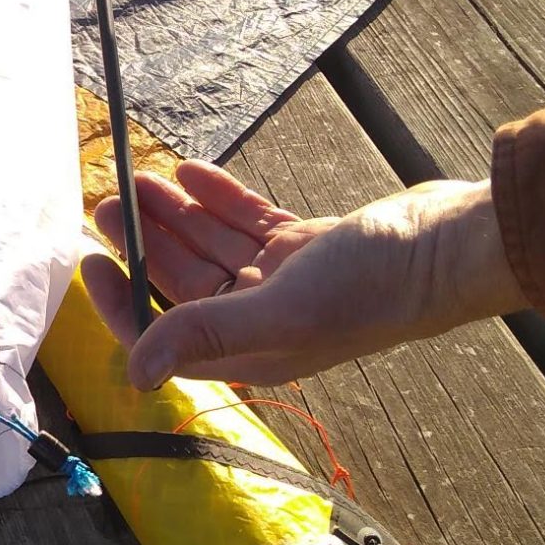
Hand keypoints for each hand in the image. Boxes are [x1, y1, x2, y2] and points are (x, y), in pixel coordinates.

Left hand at [79, 161, 525, 386]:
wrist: (452, 246)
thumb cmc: (375, 286)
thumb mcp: (280, 310)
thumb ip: (204, 334)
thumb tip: (134, 374)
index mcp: (253, 352)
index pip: (167, 336)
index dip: (123, 304)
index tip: (91, 263)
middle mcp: (265, 321)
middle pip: (184, 282)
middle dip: (143, 243)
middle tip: (106, 201)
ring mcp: (289, 281)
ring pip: (213, 245)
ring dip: (174, 214)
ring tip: (137, 179)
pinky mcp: (310, 246)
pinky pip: (250, 222)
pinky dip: (219, 197)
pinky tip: (189, 170)